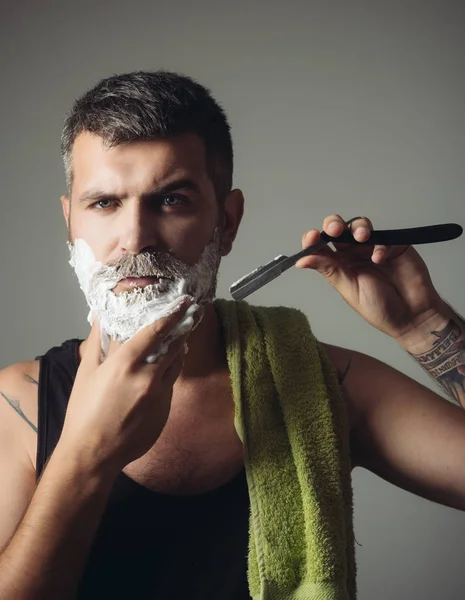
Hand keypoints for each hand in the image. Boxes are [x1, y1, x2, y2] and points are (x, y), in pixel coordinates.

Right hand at [59, 298, 193, 473]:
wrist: (93, 453)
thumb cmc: (84, 412)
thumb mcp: (86, 371)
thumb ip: (97, 341)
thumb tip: (102, 318)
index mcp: (126, 362)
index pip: (157, 330)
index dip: (172, 313)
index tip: (183, 303)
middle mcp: (148, 376)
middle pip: (174, 345)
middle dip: (181, 330)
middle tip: (186, 317)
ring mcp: (160, 395)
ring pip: (177, 364)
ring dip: (178, 350)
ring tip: (177, 340)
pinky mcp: (165, 409)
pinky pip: (171, 384)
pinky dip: (170, 372)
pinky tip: (162, 369)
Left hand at [296, 215, 445, 341]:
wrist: (412, 316)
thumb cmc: (380, 308)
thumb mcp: (349, 290)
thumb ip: (329, 270)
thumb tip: (301, 260)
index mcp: (338, 265)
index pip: (321, 246)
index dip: (313, 239)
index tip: (311, 238)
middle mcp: (353, 253)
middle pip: (338, 229)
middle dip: (334, 224)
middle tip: (335, 230)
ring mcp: (373, 247)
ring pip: (359, 226)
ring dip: (357, 228)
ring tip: (361, 238)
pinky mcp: (394, 245)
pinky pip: (384, 237)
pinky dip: (380, 244)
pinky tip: (380, 258)